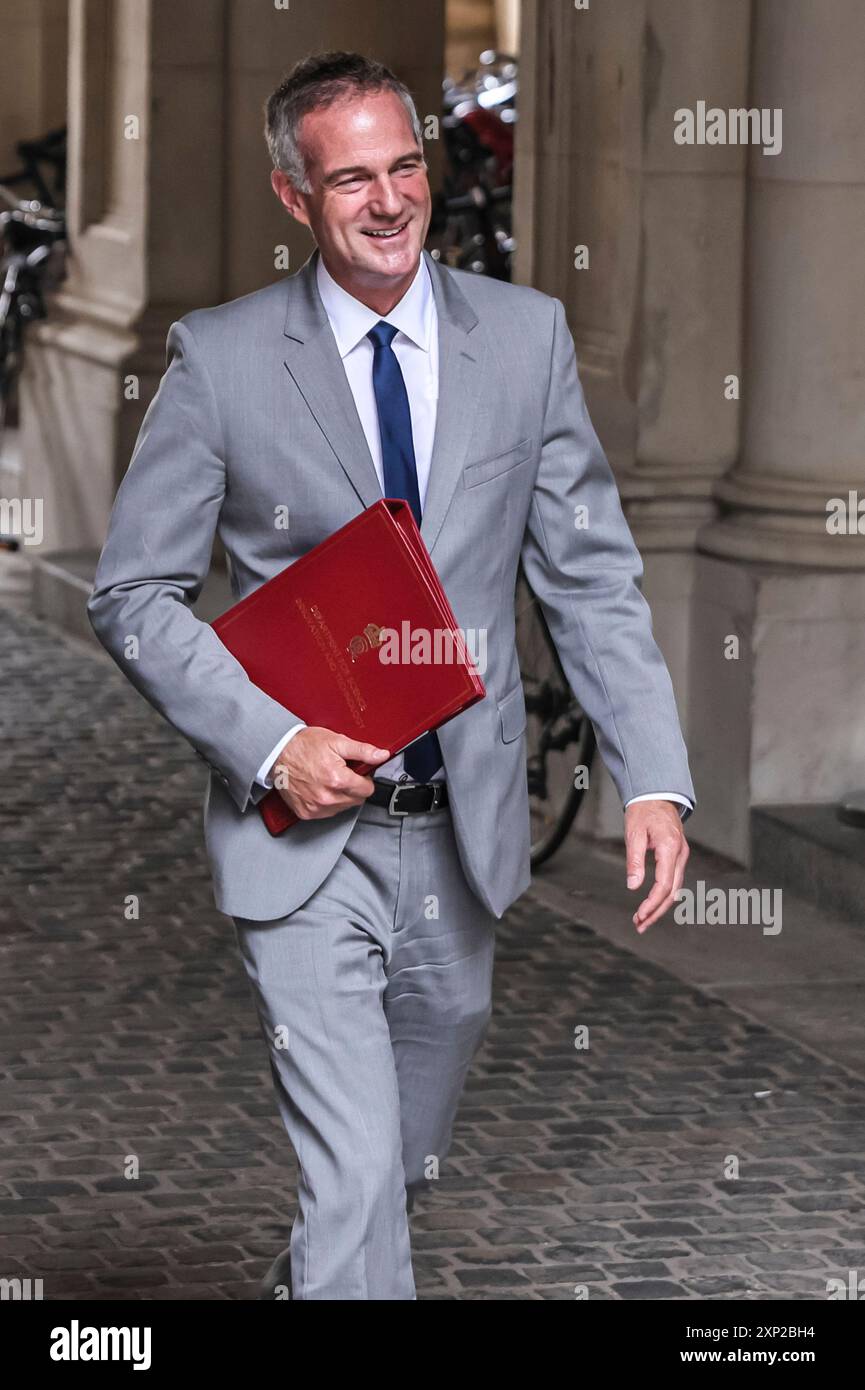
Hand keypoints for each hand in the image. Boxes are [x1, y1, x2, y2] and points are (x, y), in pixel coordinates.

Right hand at [270, 728, 390, 820]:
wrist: (277, 753)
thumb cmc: (304, 745)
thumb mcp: (336, 741)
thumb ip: (362, 750)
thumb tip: (382, 755)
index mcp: (337, 779)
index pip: (367, 789)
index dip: (364, 778)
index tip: (356, 772)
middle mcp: (327, 797)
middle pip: (356, 800)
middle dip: (354, 787)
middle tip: (341, 773)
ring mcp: (316, 807)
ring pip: (343, 808)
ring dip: (341, 796)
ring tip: (328, 779)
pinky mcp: (306, 813)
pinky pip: (327, 813)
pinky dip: (327, 803)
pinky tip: (319, 788)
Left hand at [624, 800, 688, 932]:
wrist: (657, 794)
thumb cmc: (643, 811)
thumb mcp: (633, 832)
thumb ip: (634, 860)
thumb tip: (633, 886)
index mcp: (670, 847)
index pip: (664, 884)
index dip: (652, 903)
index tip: (639, 915)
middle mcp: (680, 854)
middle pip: (672, 892)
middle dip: (656, 911)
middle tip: (639, 925)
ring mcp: (682, 856)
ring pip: (675, 889)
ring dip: (660, 906)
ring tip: (642, 920)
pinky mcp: (678, 856)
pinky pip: (674, 881)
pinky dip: (663, 895)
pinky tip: (652, 905)